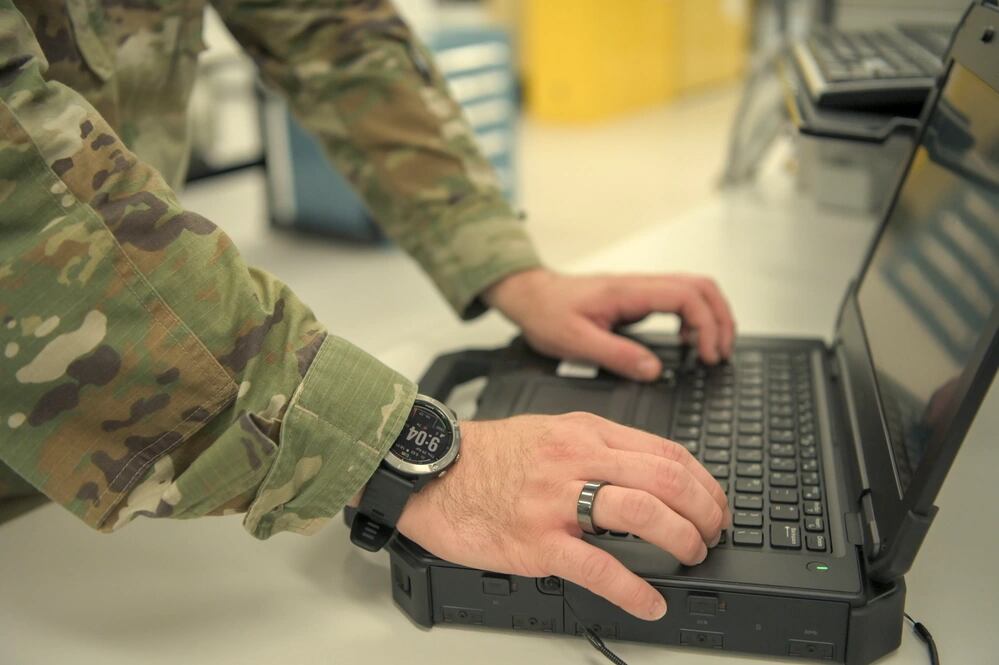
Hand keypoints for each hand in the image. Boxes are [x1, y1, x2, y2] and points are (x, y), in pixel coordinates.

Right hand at [397, 413, 730, 620]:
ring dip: (681, 540)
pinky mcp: (537, 541)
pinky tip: (650, 602)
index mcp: (585, 433)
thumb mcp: (551, 431)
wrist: (433, 473)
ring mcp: (557, 501)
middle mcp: (577, 460)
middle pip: (665, 480)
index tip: (714, 502)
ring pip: (642, 514)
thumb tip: (647, 470)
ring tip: (690, 556)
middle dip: (704, 511)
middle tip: (712, 532)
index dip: (703, 482)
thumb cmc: (488, 456)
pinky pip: (598, 567)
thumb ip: (598, 446)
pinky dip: (634, 590)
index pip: (665, 452)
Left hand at [484, 268, 735, 380]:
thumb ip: (616, 355)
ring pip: (694, 289)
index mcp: (627, 291)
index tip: (707, 354)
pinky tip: (688, 341)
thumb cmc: (546, 313)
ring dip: (712, 316)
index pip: (686, 296)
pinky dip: (695, 318)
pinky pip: (679, 299)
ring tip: (713, 349)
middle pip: (701, 287)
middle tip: (720, 353)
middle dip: (721, 319)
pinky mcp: (638, 297)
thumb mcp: (575, 342)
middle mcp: (638, 285)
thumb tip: (653, 370)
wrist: (529, 296)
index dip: (706, 324)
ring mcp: (640, 289)